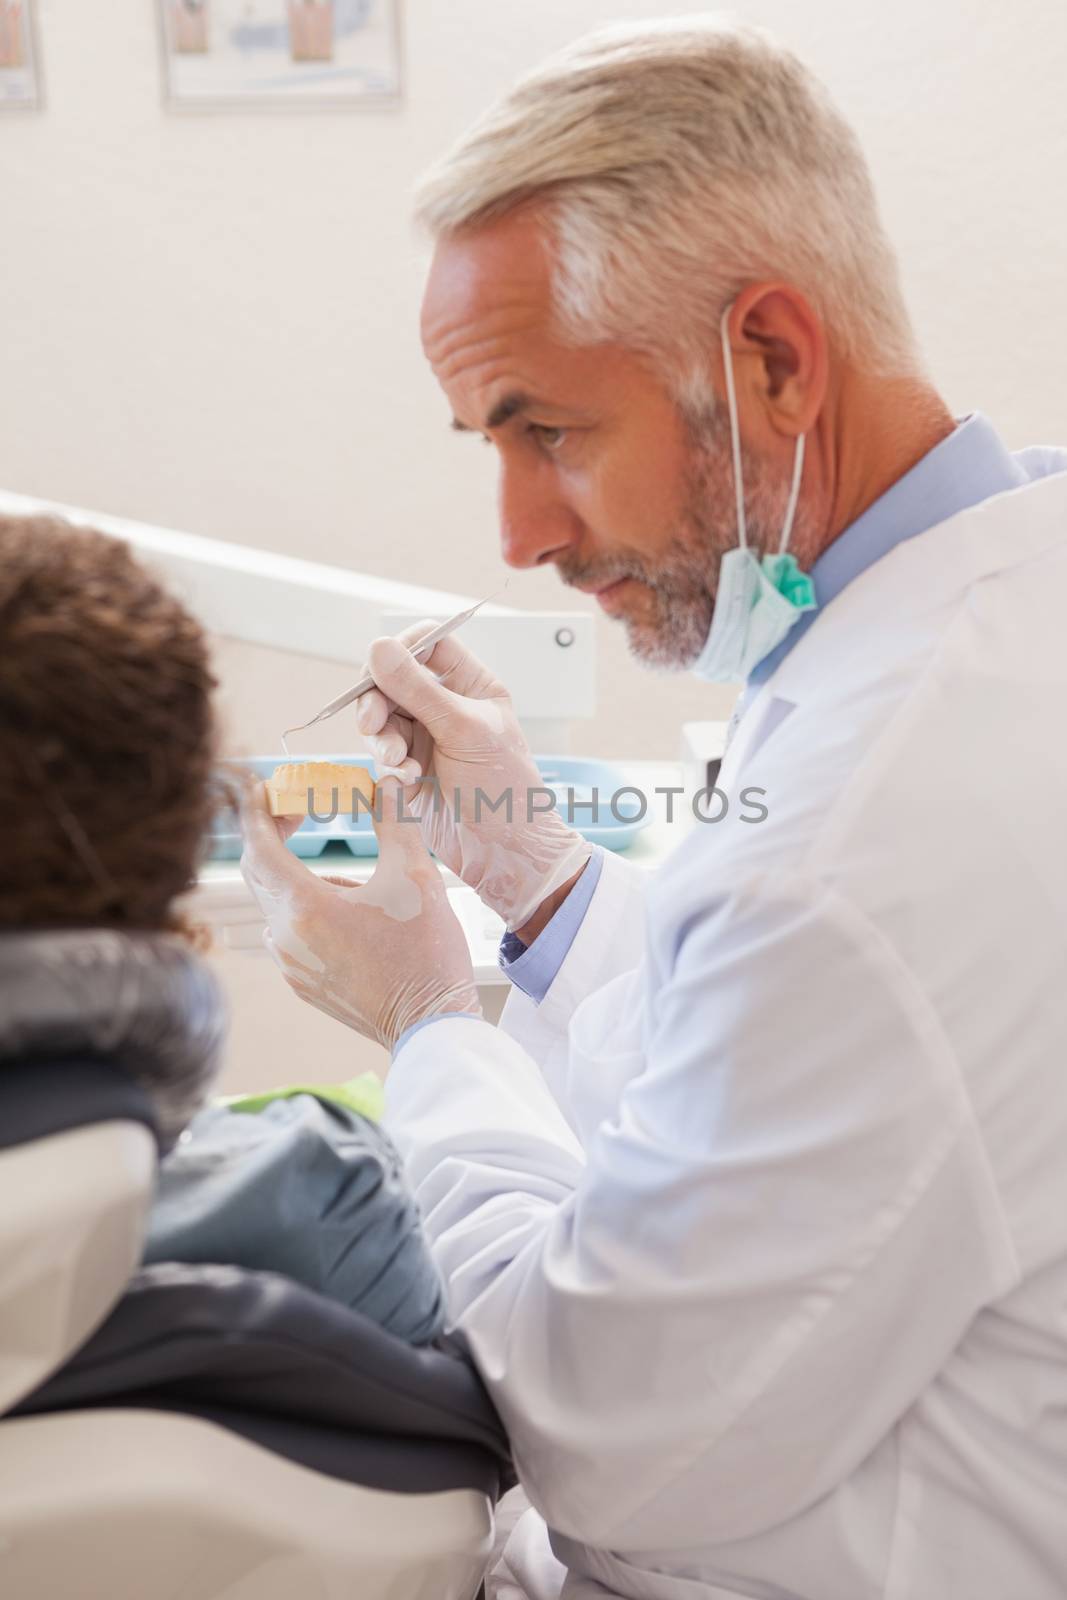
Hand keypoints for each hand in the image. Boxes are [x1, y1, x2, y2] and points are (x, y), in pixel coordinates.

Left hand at [238, 775, 480, 1050]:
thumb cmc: (426, 951)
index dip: (255, 812)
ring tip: (353, 880)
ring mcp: (290, 965)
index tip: (260, 788)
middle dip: (273, 837)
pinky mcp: (301, 983)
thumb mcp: (416, 875)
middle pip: (259, 873)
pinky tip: (349, 914)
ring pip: (277, 904)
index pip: (258, 846)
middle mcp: (286, 937)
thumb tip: (389, 782)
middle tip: (297, 813)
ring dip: (298, 879)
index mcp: (306, 907)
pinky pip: (288, 934)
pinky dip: (306, 912)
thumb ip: (394, 821)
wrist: (431, 1023)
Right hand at [354, 622, 591, 932]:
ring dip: (381, 737)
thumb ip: (418, 689)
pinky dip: (389, 764)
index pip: (428, 643)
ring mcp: (425, 736)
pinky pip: (381, 752)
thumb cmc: (504, 788)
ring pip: (381, 717)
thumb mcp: (463, 730)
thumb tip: (379, 647)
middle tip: (371, 723)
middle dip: (377, 700)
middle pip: (393, 679)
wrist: (503, 850)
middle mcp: (446, 705)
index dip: (401, 649)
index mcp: (471, 685)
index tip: (382, 666)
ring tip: (397, 761)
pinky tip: (408, 782)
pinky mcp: (408, 767)